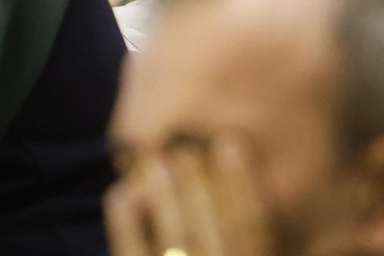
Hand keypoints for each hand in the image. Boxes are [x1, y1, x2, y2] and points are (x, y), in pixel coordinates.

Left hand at [106, 138, 273, 255]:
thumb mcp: (263, 254)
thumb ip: (256, 239)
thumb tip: (243, 173)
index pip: (254, 228)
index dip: (243, 182)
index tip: (228, 140)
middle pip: (214, 231)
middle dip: (200, 182)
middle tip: (185, 139)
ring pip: (176, 243)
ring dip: (165, 197)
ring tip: (154, 160)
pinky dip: (125, 228)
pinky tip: (120, 195)